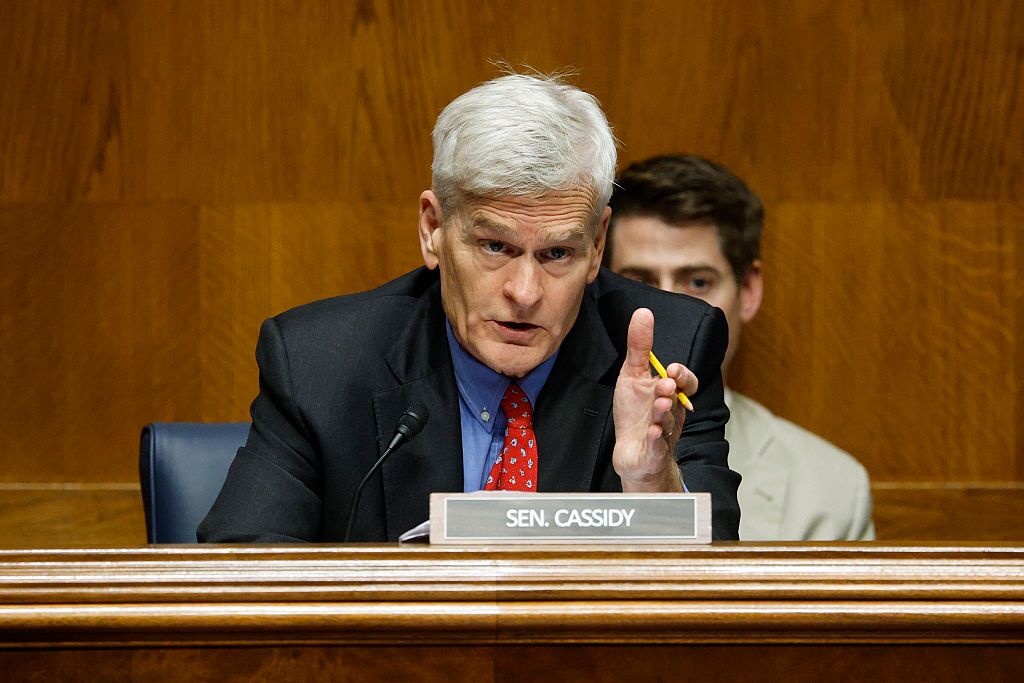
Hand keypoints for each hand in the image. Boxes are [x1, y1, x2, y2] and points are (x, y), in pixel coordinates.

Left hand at [611, 308, 697, 491]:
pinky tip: (652, 431)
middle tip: (665, 384)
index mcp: (670, 394)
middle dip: (672, 393)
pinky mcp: (653, 453)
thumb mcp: (632, 375)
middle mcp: (671, 413)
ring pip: (668, 423)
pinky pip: (658, 447)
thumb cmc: (634, 412)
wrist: (631, 452)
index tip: (672, 370)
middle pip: (678, 402)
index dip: (683, 376)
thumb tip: (644, 311)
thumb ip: (639, 347)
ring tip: (659, 405)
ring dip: (663, 413)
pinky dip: (656, 439)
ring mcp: (664, 434)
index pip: (687, 383)